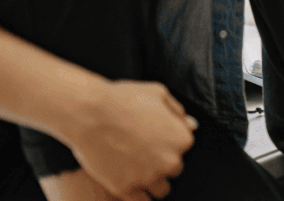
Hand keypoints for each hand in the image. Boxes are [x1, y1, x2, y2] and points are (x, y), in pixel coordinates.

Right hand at [64, 80, 195, 199]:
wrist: (90, 113)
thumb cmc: (124, 99)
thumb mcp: (158, 93)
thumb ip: (177, 111)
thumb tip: (192, 125)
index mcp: (182, 139)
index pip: (183, 147)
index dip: (168, 141)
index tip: (153, 135)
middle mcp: (170, 161)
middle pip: (173, 169)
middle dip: (161, 161)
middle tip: (142, 150)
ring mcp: (148, 177)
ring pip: (161, 189)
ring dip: (152, 180)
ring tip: (136, 167)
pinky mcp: (125, 188)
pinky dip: (138, 194)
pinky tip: (129, 184)